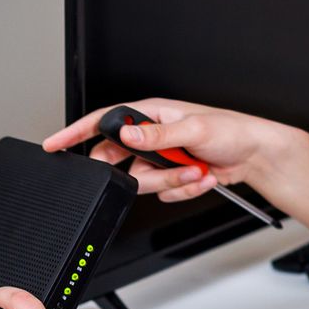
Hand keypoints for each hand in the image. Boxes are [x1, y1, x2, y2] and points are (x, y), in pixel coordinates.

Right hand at [44, 97, 287, 204]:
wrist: (255, 155)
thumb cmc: (232, 130)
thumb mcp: (194, 128)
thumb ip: (158, 135)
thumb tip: (129, 135)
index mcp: (151, 114)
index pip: (103, 121)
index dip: (75, 133)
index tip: (54, 144)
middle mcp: (152, 135)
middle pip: (120, 160)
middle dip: (145, 172)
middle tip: (170, 167)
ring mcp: (161, 157)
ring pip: (143, 181)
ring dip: (173, 181)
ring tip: (197, 169)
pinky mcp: (172, 176)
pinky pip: (163, 193)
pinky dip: (183, 189)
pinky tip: (202, 176)